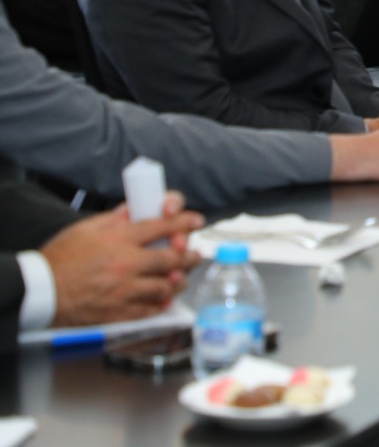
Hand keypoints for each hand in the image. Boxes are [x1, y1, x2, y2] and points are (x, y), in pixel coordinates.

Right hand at [41, 193, 202, 327]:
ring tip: (182, 277)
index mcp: (119, 239)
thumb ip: (117, 218)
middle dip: (189, 255)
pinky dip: (161, 303)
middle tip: (197, 254)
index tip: (197, 221)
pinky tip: (165, 298)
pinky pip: (150, 308)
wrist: (41, 290)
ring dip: (179, 281)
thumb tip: (138, 207)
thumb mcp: (86, 228)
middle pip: (171, 258)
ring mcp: (124, 289)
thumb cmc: (60, 257)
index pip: (162, 226)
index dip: (184, 222)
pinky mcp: (118, 311)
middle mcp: (126, 263)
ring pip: (165, 286)